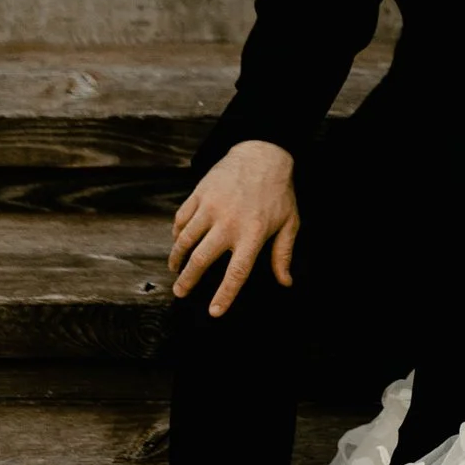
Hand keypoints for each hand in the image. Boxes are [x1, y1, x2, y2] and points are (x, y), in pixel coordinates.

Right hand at [169, 138, 298, 318]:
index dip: (224, 295)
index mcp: (252, 233)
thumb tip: (285, 282)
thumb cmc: (278, 191)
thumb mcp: (289, 222)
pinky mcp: (199, 194)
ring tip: (175, 270)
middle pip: (200, 259)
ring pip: (185, 240)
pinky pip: (181, 219)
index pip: (236, 272)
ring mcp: (211, 207)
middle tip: (180, 293)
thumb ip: (283, 254)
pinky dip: (177, 233)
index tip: (214, 311)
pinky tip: (178, 241)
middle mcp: (228, 222)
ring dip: (176, 259)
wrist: (262, 152)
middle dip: (187, 281)